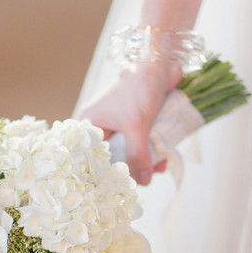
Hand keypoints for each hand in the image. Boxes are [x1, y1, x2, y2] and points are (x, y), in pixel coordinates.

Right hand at [76, 61, 181, 184]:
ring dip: (145, 162)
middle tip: (146, 177)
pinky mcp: (135, 126)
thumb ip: (138, 154)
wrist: (159, 65)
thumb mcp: (136, 125)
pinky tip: (163, 158)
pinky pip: (140, 146)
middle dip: (131, 169)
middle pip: (111, 158)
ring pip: (129, 154)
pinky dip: (152, 153)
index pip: (89, 157)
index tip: (118, 187)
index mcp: (88, 125)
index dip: (103, 173)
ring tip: (159, 166)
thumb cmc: (138, 88)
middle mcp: (100, 127)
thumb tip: (143, 182)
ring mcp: (119, 127)